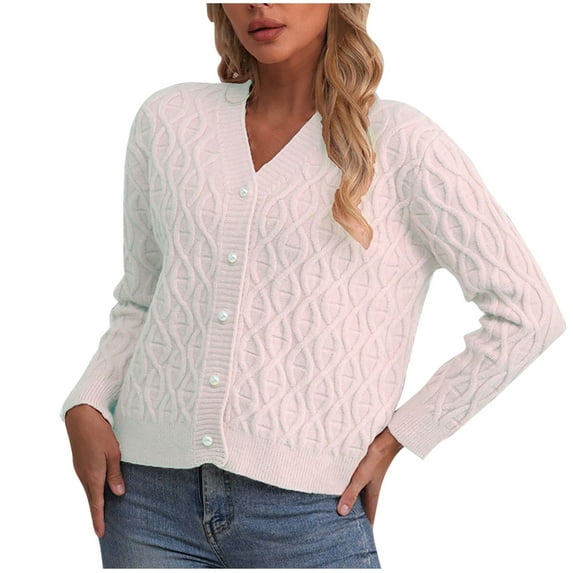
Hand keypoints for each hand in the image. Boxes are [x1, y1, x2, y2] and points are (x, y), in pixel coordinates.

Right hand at [65, 404, 124, 537]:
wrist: (81, 416)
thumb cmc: (100, 433)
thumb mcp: (113, 453)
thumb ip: (115, 474)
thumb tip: (118, 494)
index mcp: (93, 475)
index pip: (96, 504)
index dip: (99, 519)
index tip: (101, 533)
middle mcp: (84, 475)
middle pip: (92, 498)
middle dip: (98, 513)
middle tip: (103, 526)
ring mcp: (80, 468)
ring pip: (90, 489)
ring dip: (96, 500)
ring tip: (104, 511)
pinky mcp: (81, 462)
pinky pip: (88, 480)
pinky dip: (94, 488)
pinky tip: (100, 489)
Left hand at [337, 428, 402, 523]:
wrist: (385, 438)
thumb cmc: (376, 457)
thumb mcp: (360, 476)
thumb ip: (351, 493)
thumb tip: (341, 512)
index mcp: (373, 495)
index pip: (369, 518)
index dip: (363, 530)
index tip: (354, 542)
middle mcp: (371, 490)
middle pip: (362, 508)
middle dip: (353, 518)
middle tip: (339, 527)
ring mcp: (368, 480)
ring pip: (358, 496)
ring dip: (349, 502)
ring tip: (334, 510)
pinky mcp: (363, 471)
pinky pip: (355, 485)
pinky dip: (348, 489)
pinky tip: (338, 487)